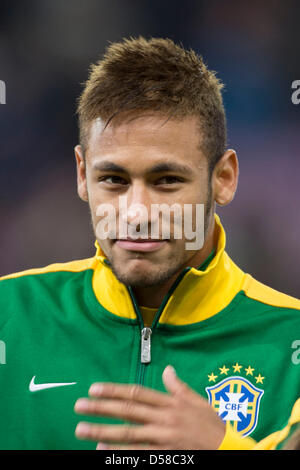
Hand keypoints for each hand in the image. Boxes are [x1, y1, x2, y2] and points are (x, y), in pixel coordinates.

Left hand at [74, 365, 224, 449]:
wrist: (229, 451)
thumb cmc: (213, 426)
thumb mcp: (198, 402)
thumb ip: (179, 387)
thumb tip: (167, 370)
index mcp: (170, 403)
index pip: (136, 393)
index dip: (113, 390)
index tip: (94, 389)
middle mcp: (164, 419)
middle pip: (127, 411)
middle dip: (101, 408)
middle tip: (78, 407)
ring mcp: (164, 440)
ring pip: (128, 434)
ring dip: (103, 432)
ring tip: (82, 430)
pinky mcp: (166, 457)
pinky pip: (139, 455)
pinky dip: (121, 454)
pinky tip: (104, 453)